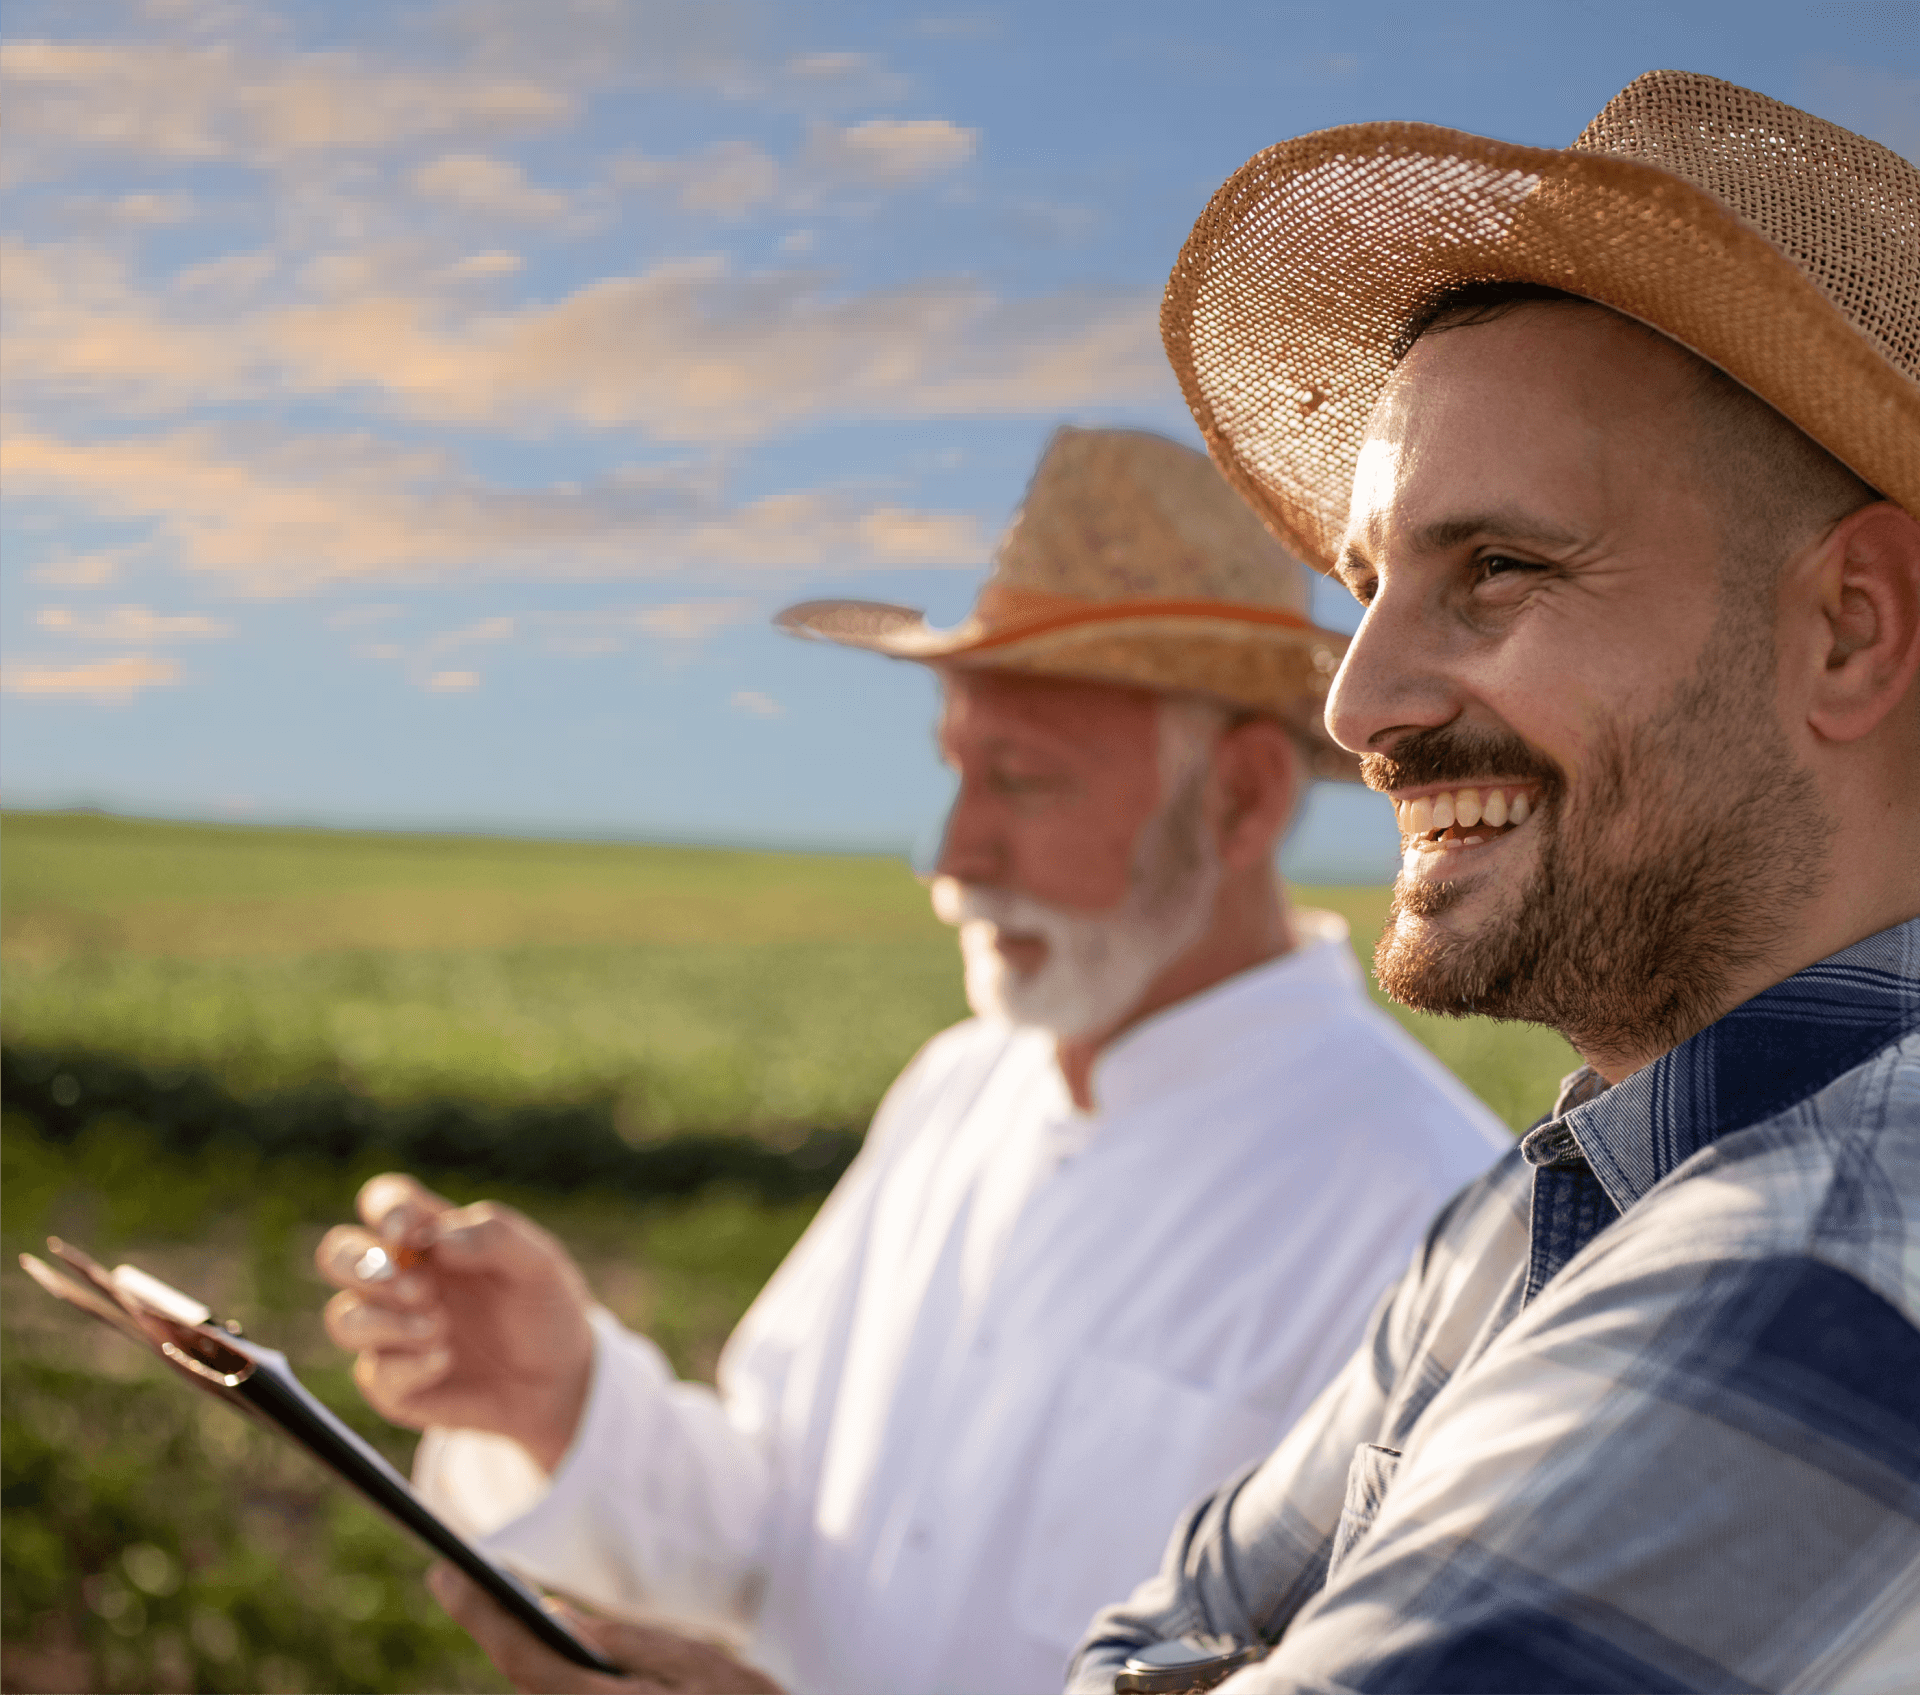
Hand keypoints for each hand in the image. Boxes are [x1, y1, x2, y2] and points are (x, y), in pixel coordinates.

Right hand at [316, 1173, 594, 1470]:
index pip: (385, 1202)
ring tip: (439, 1326)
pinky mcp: (395, 1383)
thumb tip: (438, 1240)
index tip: (407, 1232)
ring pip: (343, 1318)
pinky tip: (445, 1359)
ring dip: (385, 1321)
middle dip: (360, 1266)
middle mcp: (403, 1278)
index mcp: (432, 1237)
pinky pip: (374, 1374)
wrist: (560, 1381)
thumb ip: (496, 1237)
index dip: (384, 1208)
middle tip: (416, 1287)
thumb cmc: (544, 1309)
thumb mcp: (540, 1264)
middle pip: (338, 1254)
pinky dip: (408, 1366)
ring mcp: (393, 1332)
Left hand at [427, 1564, 784, 1694]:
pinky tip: (540, 1632)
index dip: (482, 1613)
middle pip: (525, 1676)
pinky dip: (547, 1663)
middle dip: (492, 1624)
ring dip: (519, 1645)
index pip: (528, 1657)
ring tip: (487, 1596)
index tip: (445, 1572)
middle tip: (451, 1575)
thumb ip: (627, 1642)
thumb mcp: (699, 1665)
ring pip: (541, 1689)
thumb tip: (556, 1616)